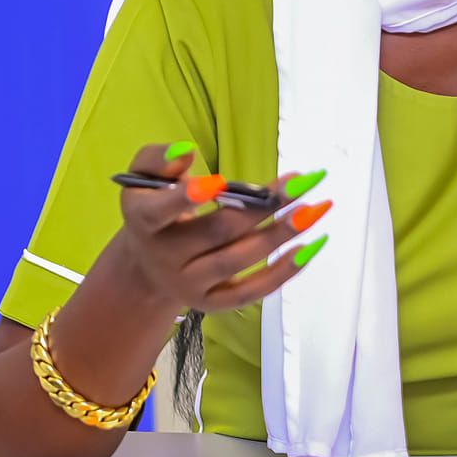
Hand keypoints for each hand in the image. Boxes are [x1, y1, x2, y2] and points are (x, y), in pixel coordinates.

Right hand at [108, 143, 330, 314]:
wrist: (145, 267)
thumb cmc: (154, 207)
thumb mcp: (142, 177)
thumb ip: (158, 159)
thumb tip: (186, 152)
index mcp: (143, 222)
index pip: (159, 212)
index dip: (185, 199)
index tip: (220, 182)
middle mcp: (165, 258)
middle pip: (216, 232)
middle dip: (261, 206)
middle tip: (300, 181)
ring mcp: (190, 285)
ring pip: (237, 260)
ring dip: (279, 235)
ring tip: (314, 210)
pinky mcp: (213, 304)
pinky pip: (250, 292)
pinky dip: (283, 272)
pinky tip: (310, 247)